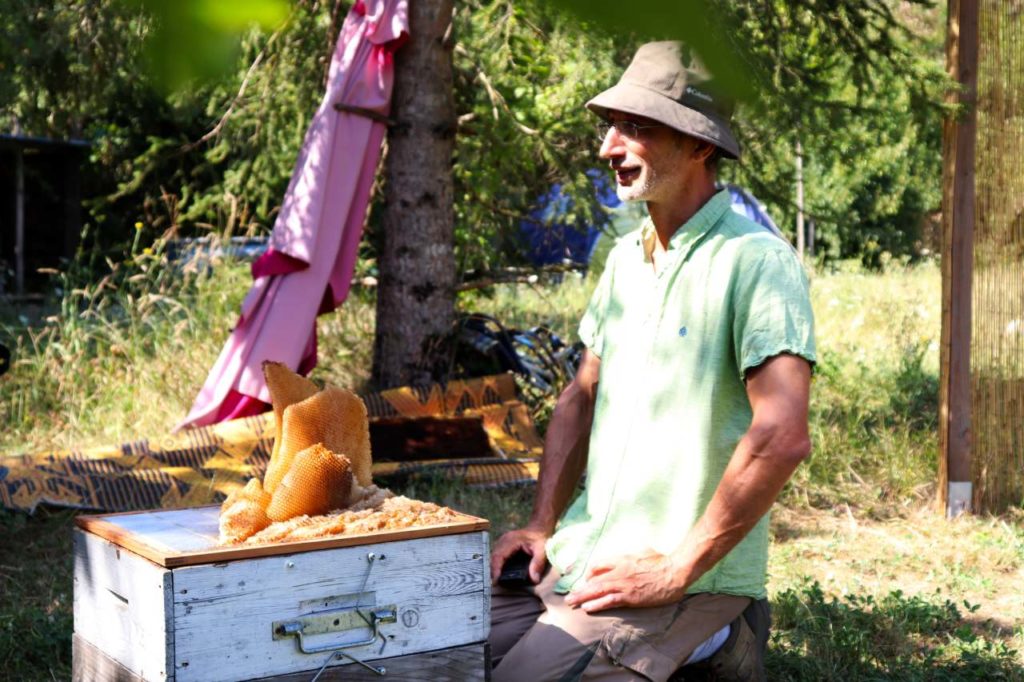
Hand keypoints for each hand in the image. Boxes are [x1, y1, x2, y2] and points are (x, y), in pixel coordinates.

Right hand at [490, 527, 548, 584]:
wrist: (539, 527)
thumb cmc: (540, 538)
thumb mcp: (542, 550)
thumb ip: (538, 564)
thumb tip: (534, 580)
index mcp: (511, 540)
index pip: (499, 556)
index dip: (495, 569)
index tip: (495, 582)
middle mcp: (503, 540)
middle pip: (493, 557)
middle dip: (492, 571)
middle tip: (493, 585)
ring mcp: (502, 542)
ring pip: (493, 557)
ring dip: (493, 569)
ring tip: (495, 582)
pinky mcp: (503, 545)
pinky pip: (496, 556)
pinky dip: (496, 565)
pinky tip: (498, 574)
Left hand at [563, 548, 688, 612]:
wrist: (675, 571)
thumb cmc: (662, 561)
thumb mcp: (644, 551)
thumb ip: (633, 554)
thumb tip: (630, 555)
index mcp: (621, 559)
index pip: (598, 565)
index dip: (590, 574)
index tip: (587, 581)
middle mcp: (619, 571)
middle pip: (593, 579)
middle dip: (580, 589)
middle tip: (568, 596)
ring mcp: (624, 584)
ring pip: (597, 591)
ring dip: (582, 597)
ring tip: (571, 602)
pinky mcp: (630, 597)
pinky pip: (609, 601)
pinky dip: (597, 604)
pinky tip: (587, 608)